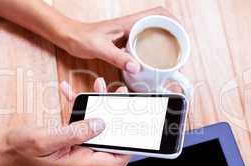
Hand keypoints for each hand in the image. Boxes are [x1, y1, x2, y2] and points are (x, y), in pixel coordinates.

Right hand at [0, 78, 129, 165]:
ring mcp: (77, 147)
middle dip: (115, 117)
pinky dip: (79, 107)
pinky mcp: (71, 138)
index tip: (132, 128)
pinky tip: (71, 92)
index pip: (114, 161)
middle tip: (118, 97)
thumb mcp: (47, 139)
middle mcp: (82, 156)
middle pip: (108, 139)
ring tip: (99, 88)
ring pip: (96, 127)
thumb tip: (101, 124)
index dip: (127, 147)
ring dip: (98, 107)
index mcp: (79, 162)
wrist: (7, 149)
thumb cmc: (22, 148)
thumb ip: (75, 132)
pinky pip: (81, 122)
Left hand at [59, 7, 174, 73]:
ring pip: (152, 33)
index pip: (158, 14)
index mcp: (128, 23)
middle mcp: (130, 25)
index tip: (180, 34)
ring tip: (168, 56)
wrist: (69, 37)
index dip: (173, 21)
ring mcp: (127, 33)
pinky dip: (151, 49)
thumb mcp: (99, 49)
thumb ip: (117, 58)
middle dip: (172, 33)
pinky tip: (150, 61)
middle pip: (160, 23)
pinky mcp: (123, 41)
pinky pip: (142, 42)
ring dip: (163, 41)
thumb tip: (137, 67)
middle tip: (177, 50)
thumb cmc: (81, 38)